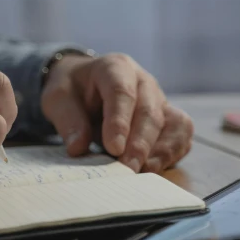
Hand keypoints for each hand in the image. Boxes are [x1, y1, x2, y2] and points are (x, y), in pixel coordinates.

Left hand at [41, 53, 193, 172]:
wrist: (85, 84)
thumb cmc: (73, 90)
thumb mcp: (58, 98)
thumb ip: (68, 120)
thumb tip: (78, 147)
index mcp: (116, 68)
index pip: (122, 92)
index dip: (120, 121)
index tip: (113, 148)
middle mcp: (144, 82)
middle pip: (150, 112)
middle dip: (140, 144)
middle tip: (126, 170)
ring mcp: (160, 100)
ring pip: (174, 124)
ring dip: (161, 151)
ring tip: (142, 172)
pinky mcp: (168, 119)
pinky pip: (181, 135)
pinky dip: (172, 153)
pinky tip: (153, 168)